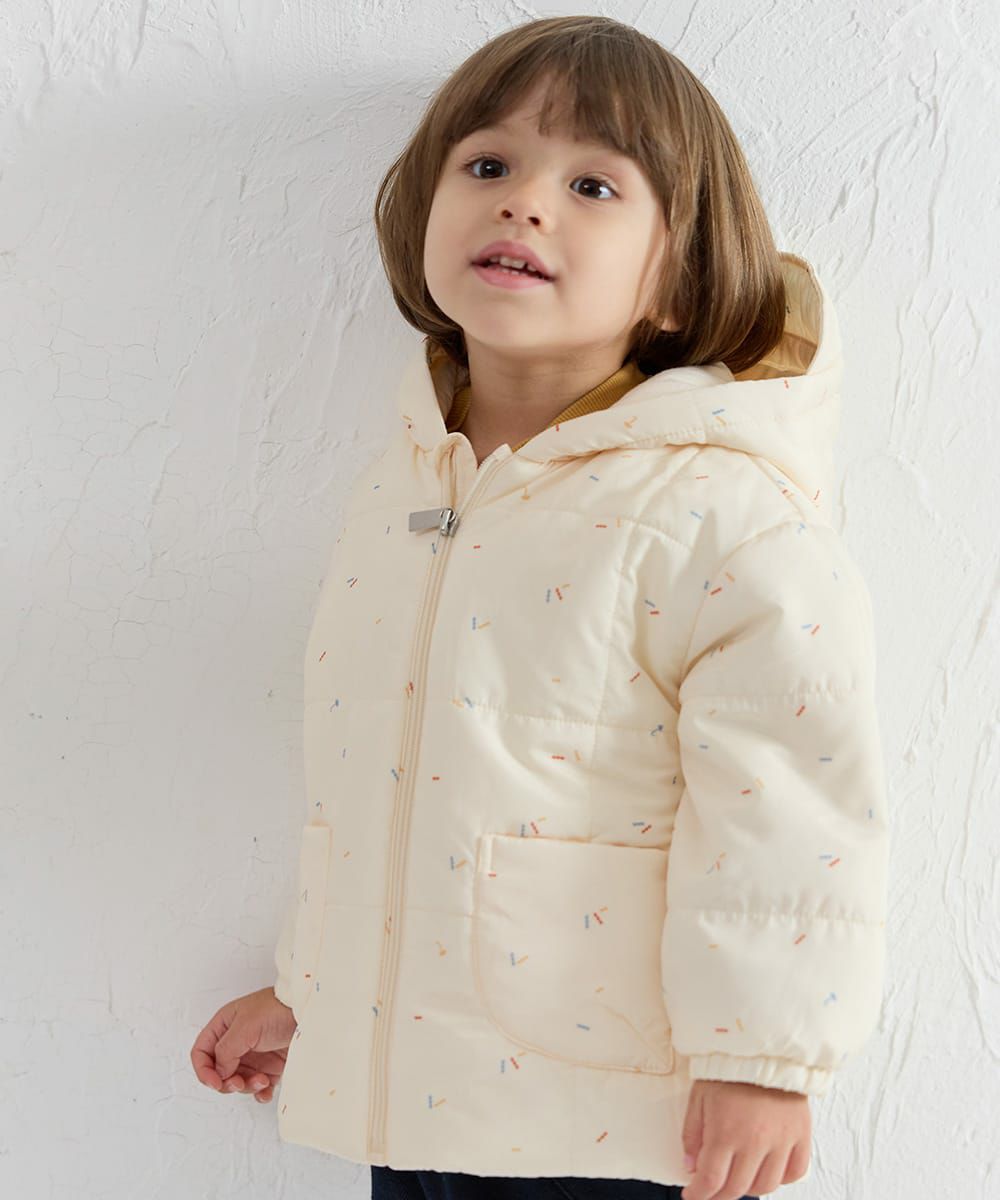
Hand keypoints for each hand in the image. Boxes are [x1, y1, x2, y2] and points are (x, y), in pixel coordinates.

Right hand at [190, 986, 297, 1103]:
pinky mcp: (271, 1065)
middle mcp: (236, 1041)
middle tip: (240, 1083)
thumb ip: (226, 1051)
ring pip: (238, 1081)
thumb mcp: (246, 1027)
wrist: (309, 1011)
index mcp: (224, 1026)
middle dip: (228, 1082)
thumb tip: (218, 1073)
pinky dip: (261, 1092)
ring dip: (247, 1086)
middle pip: (219, 1072)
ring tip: (263, 1080)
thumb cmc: (277, 1009)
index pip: (201, 1053)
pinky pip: (258, 1086)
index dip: (204, 1071)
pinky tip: (267, 1090)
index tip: (216, 1083)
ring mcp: (253, 1054)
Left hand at [680, 1079, 810, 1198]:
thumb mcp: (699, 1097)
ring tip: (738, 1178)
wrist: (762, 1047)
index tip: (692, 1195)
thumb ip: (692, 1134)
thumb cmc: (728, 1069)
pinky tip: (766, 1170)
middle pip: (736, 1188)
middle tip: (711, 1191)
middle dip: (718, 1195)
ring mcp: (781, 1141)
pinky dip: (780, 1178)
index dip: (698, 1194)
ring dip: (748, 1188)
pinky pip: (794, 1172)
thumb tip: (690, 1165)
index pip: (711, 1180)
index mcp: (726, 1132)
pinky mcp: (800, 1135)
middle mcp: (755, 1142)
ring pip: (766, 1186)